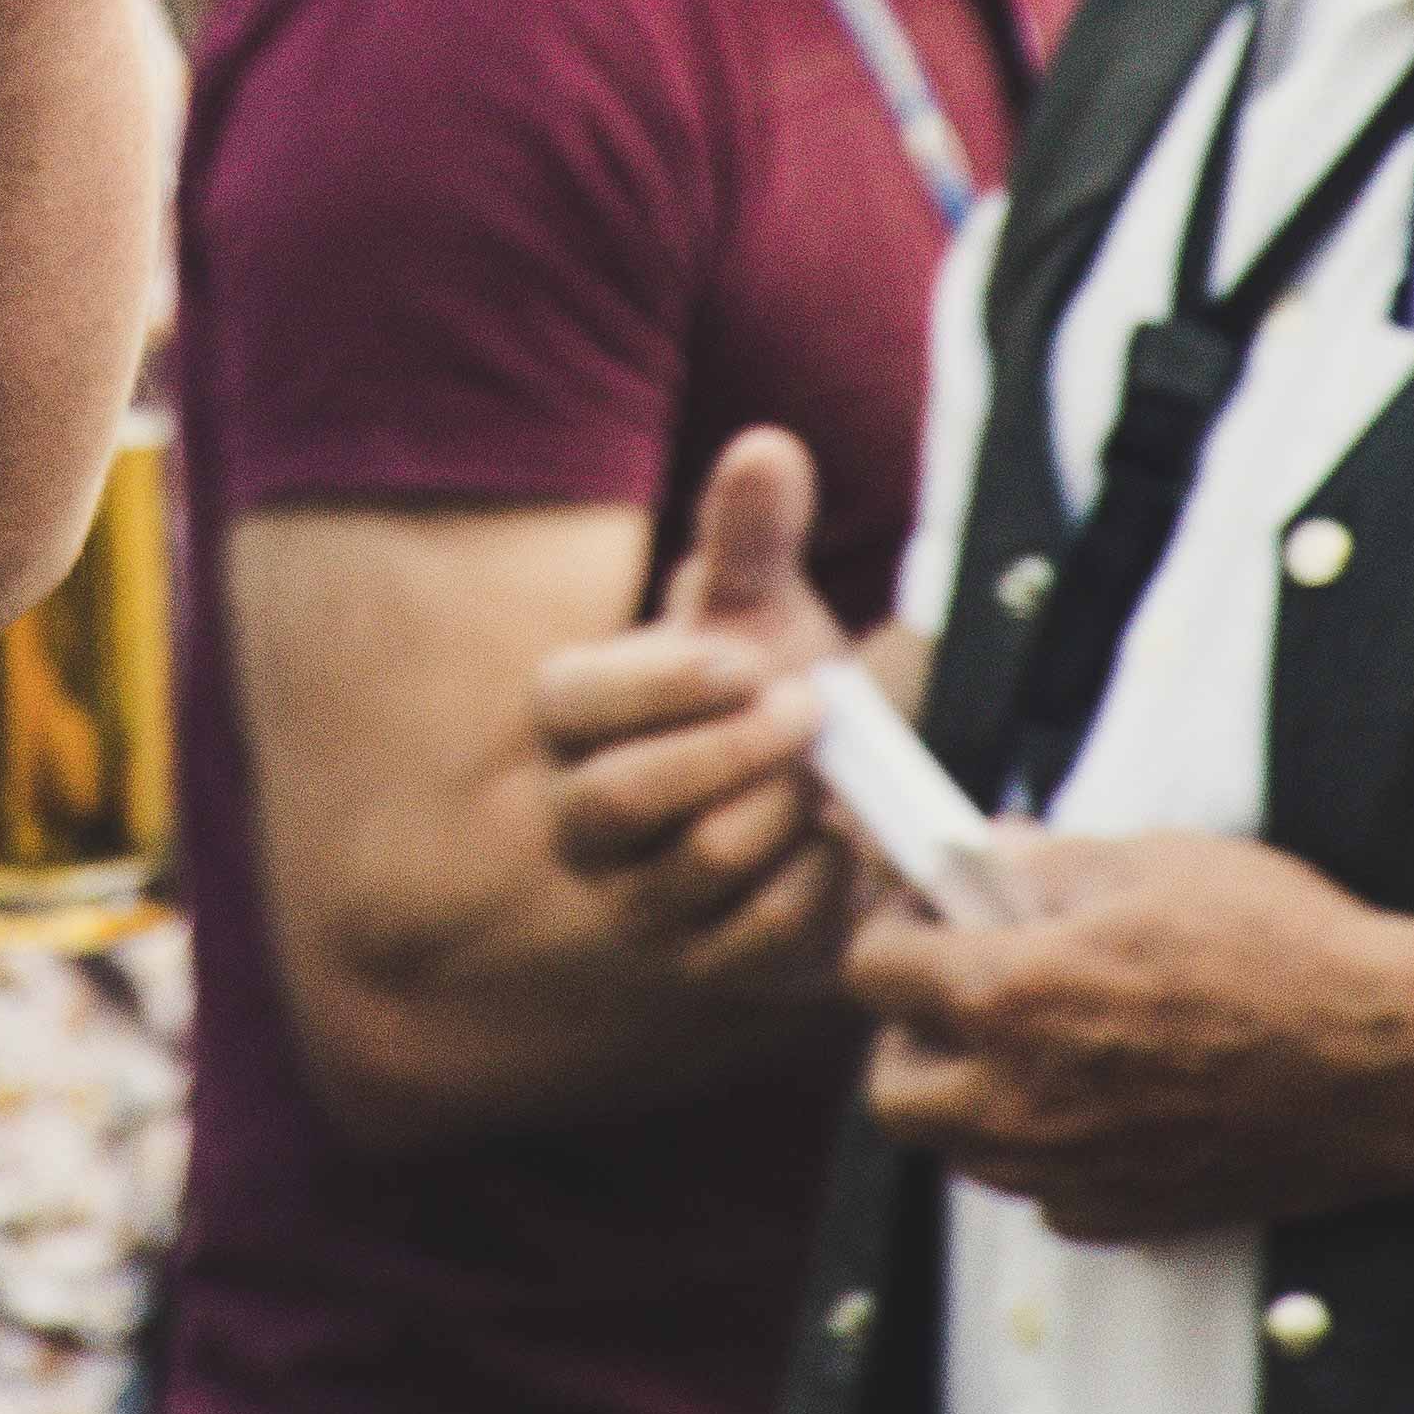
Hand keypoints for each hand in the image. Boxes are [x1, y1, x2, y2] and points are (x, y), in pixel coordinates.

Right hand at [522, 431, 863, 1002]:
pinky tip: (841, 842)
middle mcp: (583, 819)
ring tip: (828, 776)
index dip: (658, 686)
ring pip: (691, 869)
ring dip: (778, 814)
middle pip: (618, 802)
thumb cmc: (766, 682)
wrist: (826, 790)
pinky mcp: (710, 965)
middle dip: (725, 753)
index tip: (747, 659)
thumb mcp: (759, 603)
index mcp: (574, 718)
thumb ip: (754, 532)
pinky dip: (813, 886)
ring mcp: (641, 903)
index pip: (572, 704)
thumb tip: (768, 448)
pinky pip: (755, 939)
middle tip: (807, 707)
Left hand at [850, 829, 1413, 1242]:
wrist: (1389, 1064)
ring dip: (969, 1098)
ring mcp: (1068, 1171)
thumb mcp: (1152, 863)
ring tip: (1032, 1042)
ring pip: (958, 1153)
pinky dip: (1044, 1154)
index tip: (925, 913)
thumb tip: (988, 854)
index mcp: (1010, 997)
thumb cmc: (1284, 950)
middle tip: (958, 991)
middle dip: (907, 1035)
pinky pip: (1039, 1195)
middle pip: (889, 1092)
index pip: (871, 973)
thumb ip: (1045, 864)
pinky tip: (1096, 1102)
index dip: (892, 929)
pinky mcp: (1123, 1216)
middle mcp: (1019, 1100)